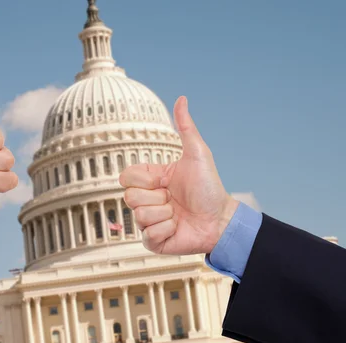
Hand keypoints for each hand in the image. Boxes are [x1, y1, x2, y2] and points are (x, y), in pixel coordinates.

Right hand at [119, 96, 238, 254]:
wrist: (221, 219)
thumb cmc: (210, 188)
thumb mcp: (197, 154)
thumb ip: (185, 127)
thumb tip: (181, 98)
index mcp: (150, 180)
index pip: (125, 177)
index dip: (144, 179)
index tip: (163, 180)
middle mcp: (146, 200)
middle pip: (129, 197)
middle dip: (158, 198)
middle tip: (174, 199)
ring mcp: (148, 222)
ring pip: (139, 216)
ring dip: (165, 214)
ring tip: (178, 214)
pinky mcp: (153, 241)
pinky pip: (147, 235)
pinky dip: (166, 231)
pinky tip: (177, 228)